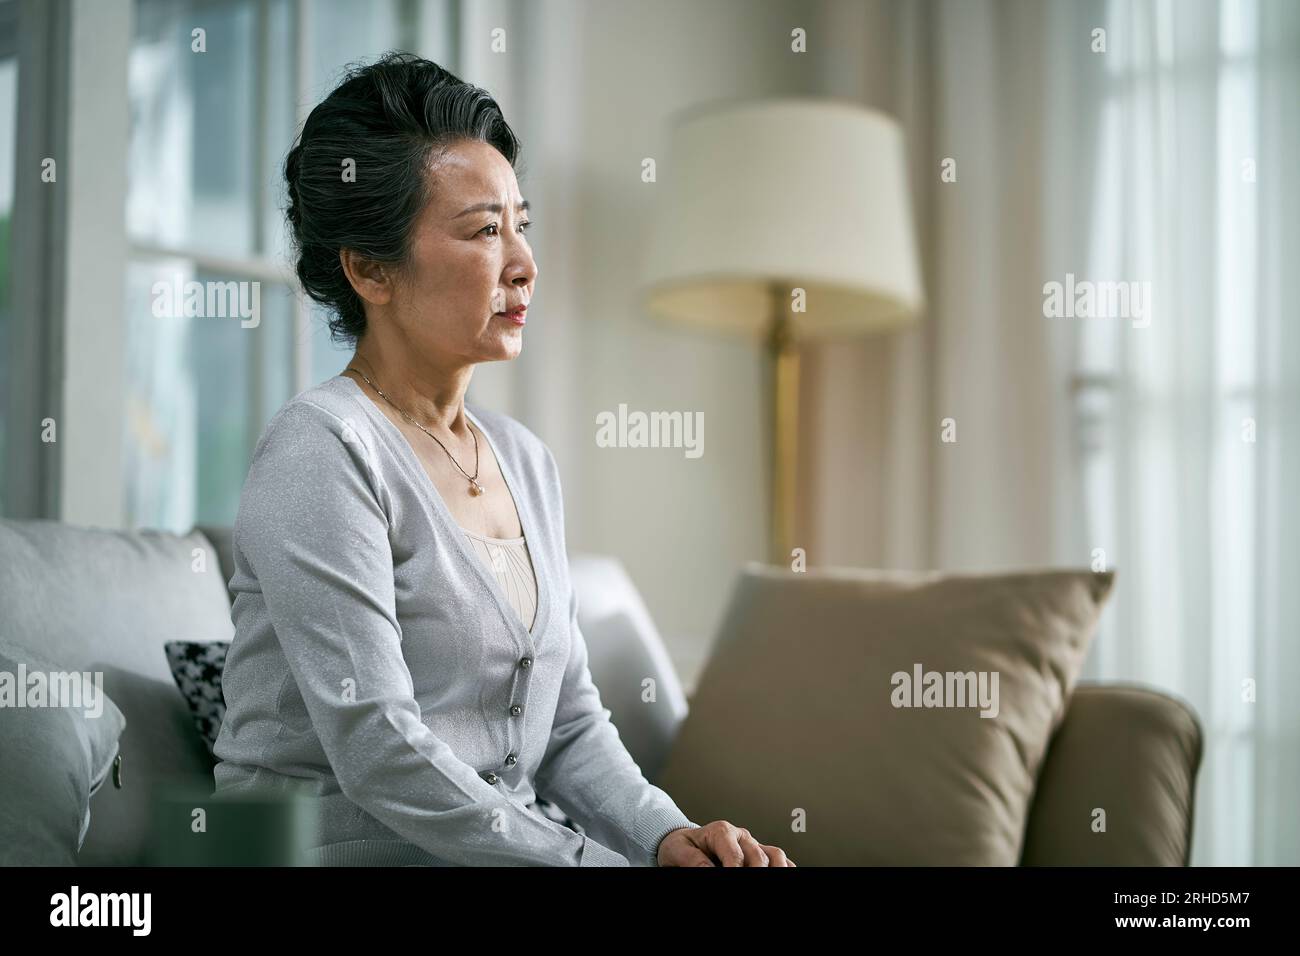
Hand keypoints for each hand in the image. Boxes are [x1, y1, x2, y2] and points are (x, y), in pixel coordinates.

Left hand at [656, 821, 795, 866]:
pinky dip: (785, 866)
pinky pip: (779, 858)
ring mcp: (752, 844)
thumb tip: (709, 870)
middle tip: (750, 884)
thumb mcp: (679, 851)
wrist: (686, 842)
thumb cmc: (682, 847)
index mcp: (721, 831)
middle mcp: (741, 836)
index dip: (735, 871)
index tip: (731, 879)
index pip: (735, 856)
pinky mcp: (759, 852)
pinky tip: (786, 874)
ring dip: (777, 868)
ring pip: (774, 854)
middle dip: (757, 873)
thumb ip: (694, 860)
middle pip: (758, 856)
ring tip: (774, 880)